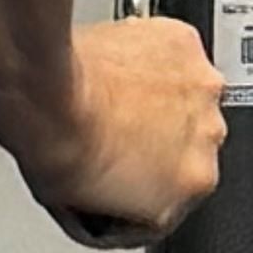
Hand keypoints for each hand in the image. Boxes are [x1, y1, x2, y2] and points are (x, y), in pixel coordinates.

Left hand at [28, 16, 225, 241]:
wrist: (42, 93)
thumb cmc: (57, 147)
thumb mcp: (85, 208)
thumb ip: (125, 205)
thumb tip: (117, 198)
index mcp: (195, 184)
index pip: (177, 195)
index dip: (143, 187)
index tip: (122, 178)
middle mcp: (210, 136)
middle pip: (183, 143)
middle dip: (154, 142)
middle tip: (111, 134)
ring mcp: (201, 87)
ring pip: (183, 99)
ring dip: (156, 100)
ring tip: (110, 99)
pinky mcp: (185, 43)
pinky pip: (171, 57)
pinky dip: (149, 61)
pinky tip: (116, 70)